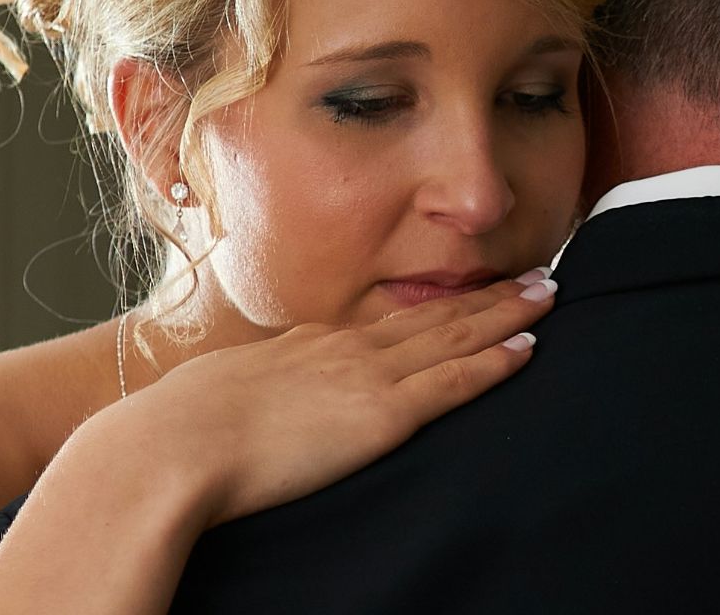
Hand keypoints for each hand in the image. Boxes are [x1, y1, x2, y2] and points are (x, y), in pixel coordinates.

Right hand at [118, 271, 557, 532]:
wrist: (173, 446)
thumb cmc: (175, 434)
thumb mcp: (213, 399)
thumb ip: (242, 400)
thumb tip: (236, 413)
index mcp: (305, 347)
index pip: (385, 324)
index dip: (431, 307)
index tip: (462, 295)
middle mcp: (344, 350)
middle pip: (431, 316)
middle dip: (486, 296)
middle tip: (533, 274)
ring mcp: (367, 376)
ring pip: (454, 336)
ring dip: (506, 314)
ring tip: (547, 294)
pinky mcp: (384, 414)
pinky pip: (454, 382)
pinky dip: (496, 362)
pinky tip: (528, 348)